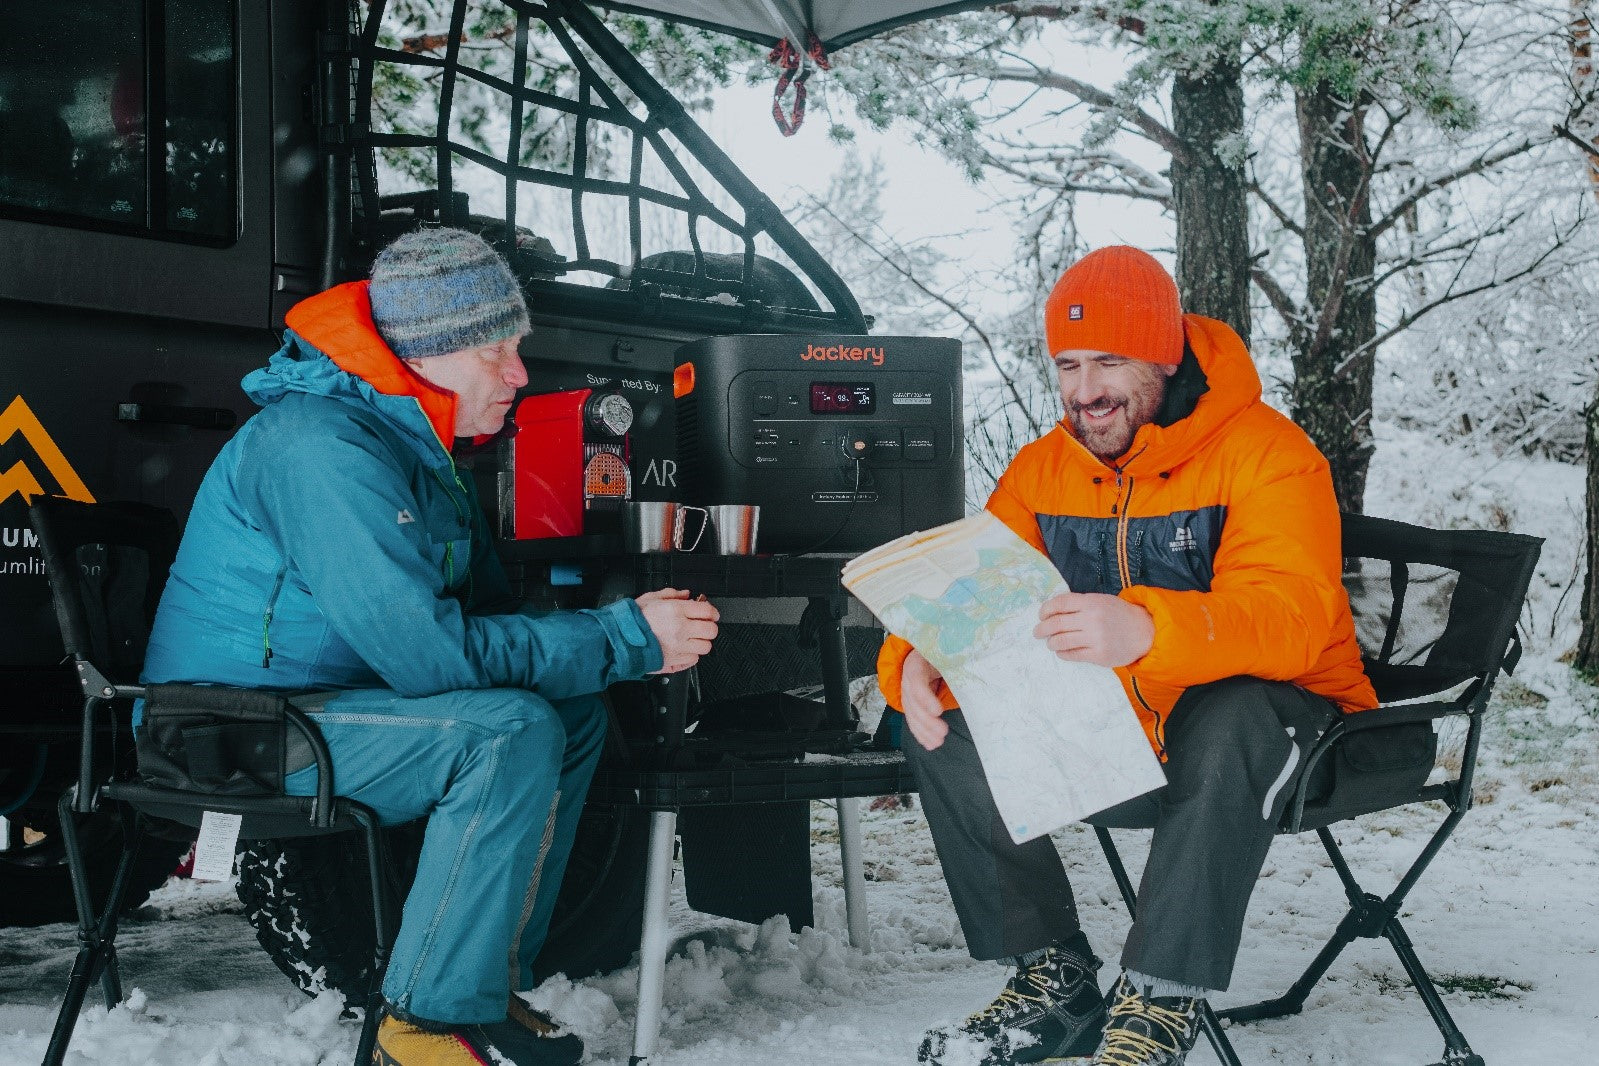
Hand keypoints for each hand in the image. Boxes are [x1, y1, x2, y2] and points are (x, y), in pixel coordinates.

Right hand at [636, 588, 718, 673]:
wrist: (619, 640)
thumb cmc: (631, 620)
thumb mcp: (650, 598)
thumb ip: (671, 594)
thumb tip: (685, 594)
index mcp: (675, 611)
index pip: (707, 611)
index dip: (712, 611)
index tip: (711, 613)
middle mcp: (680, 629)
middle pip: (711, 630)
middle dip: (709, 627)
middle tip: (704, 625)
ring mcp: (678, 647)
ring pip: (705, 647)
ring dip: (701, 642)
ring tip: (693, 638)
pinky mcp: (674, 661)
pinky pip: (693, 659)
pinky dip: (691, 654)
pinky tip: (684, 648)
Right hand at [900, 649, 951, 750]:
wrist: (926, 655)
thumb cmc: (939, 653)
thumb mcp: (946, 653)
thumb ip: (954, 662)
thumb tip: (974, 670)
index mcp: (916, 663)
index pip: (916, 681)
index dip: (925, 698)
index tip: (938, 711)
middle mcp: (907, 679)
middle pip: (913, 703)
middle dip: (927, 721)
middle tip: (942, 732)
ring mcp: (907, 693)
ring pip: (912, 715)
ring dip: (924, 731)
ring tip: (938, 742)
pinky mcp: (911, 704)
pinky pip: (913, 720)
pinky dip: (920, 733)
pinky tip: (929, 744)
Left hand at [1034, 592, 1153, 667]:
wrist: (1144, 632)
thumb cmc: (1118, 614)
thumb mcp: (1101, 601)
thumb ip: (1079, 605)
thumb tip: (1052, 612)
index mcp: (1091, 602)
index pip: (1059, 603)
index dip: (1045, 610)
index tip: (1041, 616)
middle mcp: (1092, 619)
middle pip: (1056, 624)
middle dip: (1042, 629)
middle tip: (1037, 632)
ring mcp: (1095, 638)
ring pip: (1061, 641)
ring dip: (1051, 643)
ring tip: (1050, 643)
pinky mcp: (1099, 655)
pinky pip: (1072, 655)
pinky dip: (1062, 653)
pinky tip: (1062, 651)